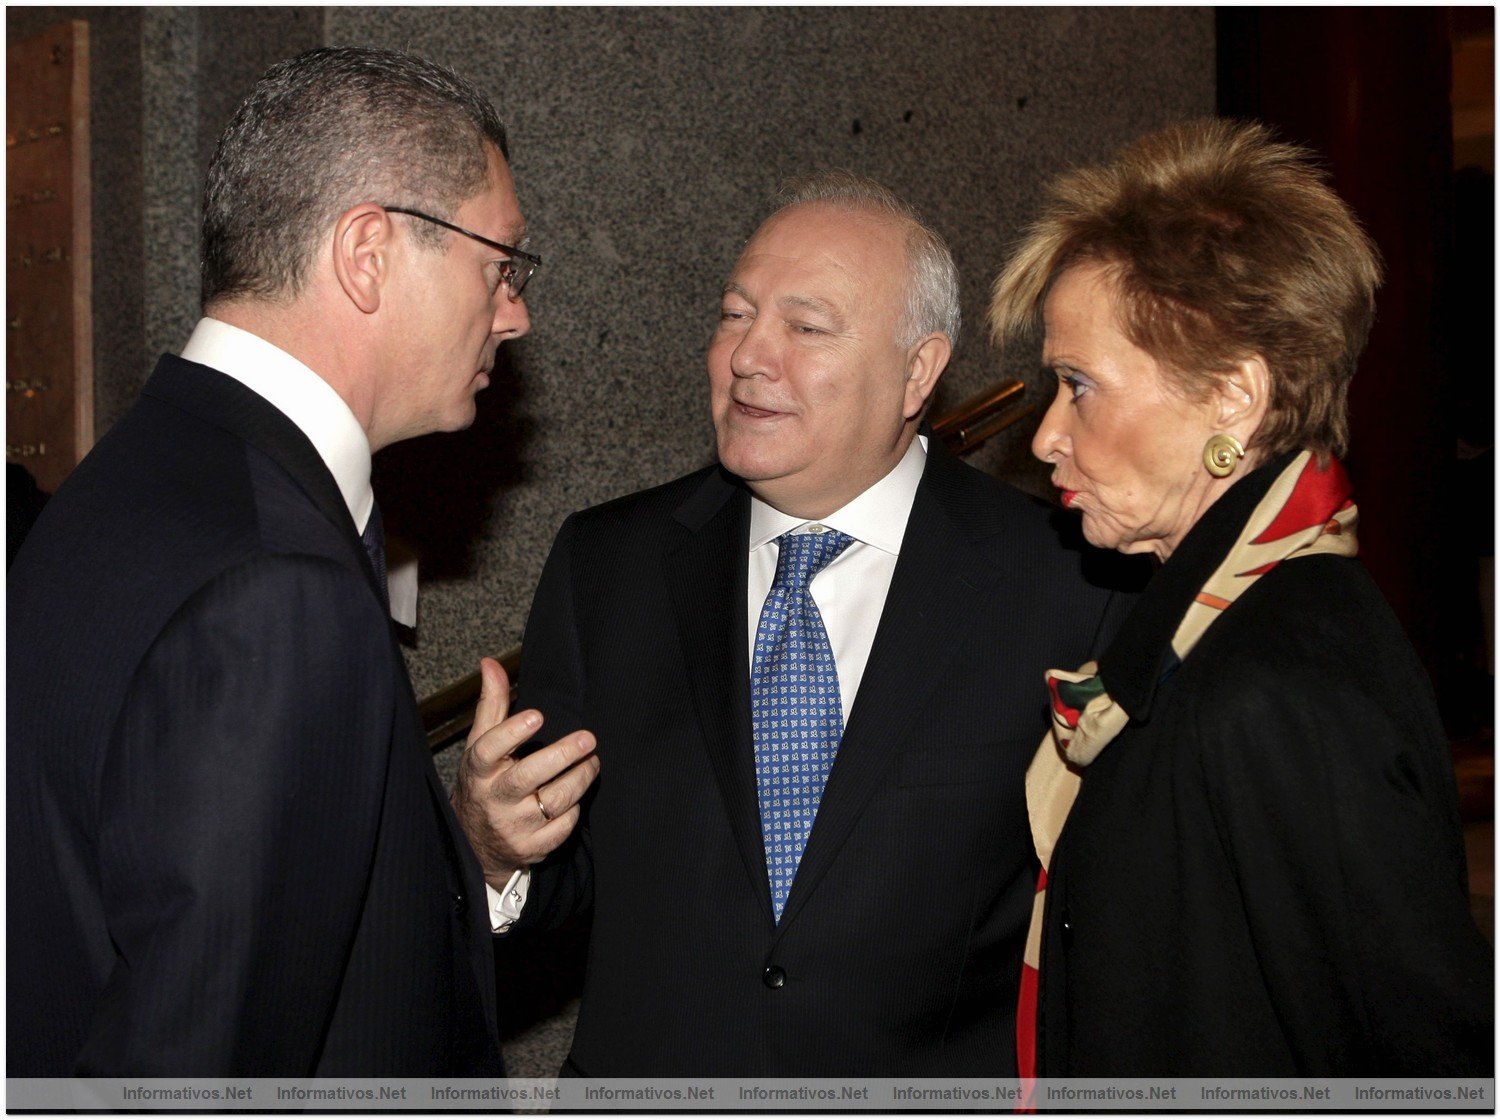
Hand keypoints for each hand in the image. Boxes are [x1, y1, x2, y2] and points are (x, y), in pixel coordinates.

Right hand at [450, 657, 599, 889]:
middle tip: (588, 739)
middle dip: (562, 755)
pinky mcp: (532, 847)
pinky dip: (574, 809)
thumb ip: (491, 704)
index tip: (537, 716)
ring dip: (581, 778)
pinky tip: (576, 795)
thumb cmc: (484, 781)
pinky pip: (564, 826)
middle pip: (529, 775)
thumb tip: (491, 663)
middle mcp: (494, 798)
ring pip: (556, 800)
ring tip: (592, 761)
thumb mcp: (481, 745)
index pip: (490, 749)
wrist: (475, 844)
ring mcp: (513, 826)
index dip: (512, 732)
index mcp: (478, 770)